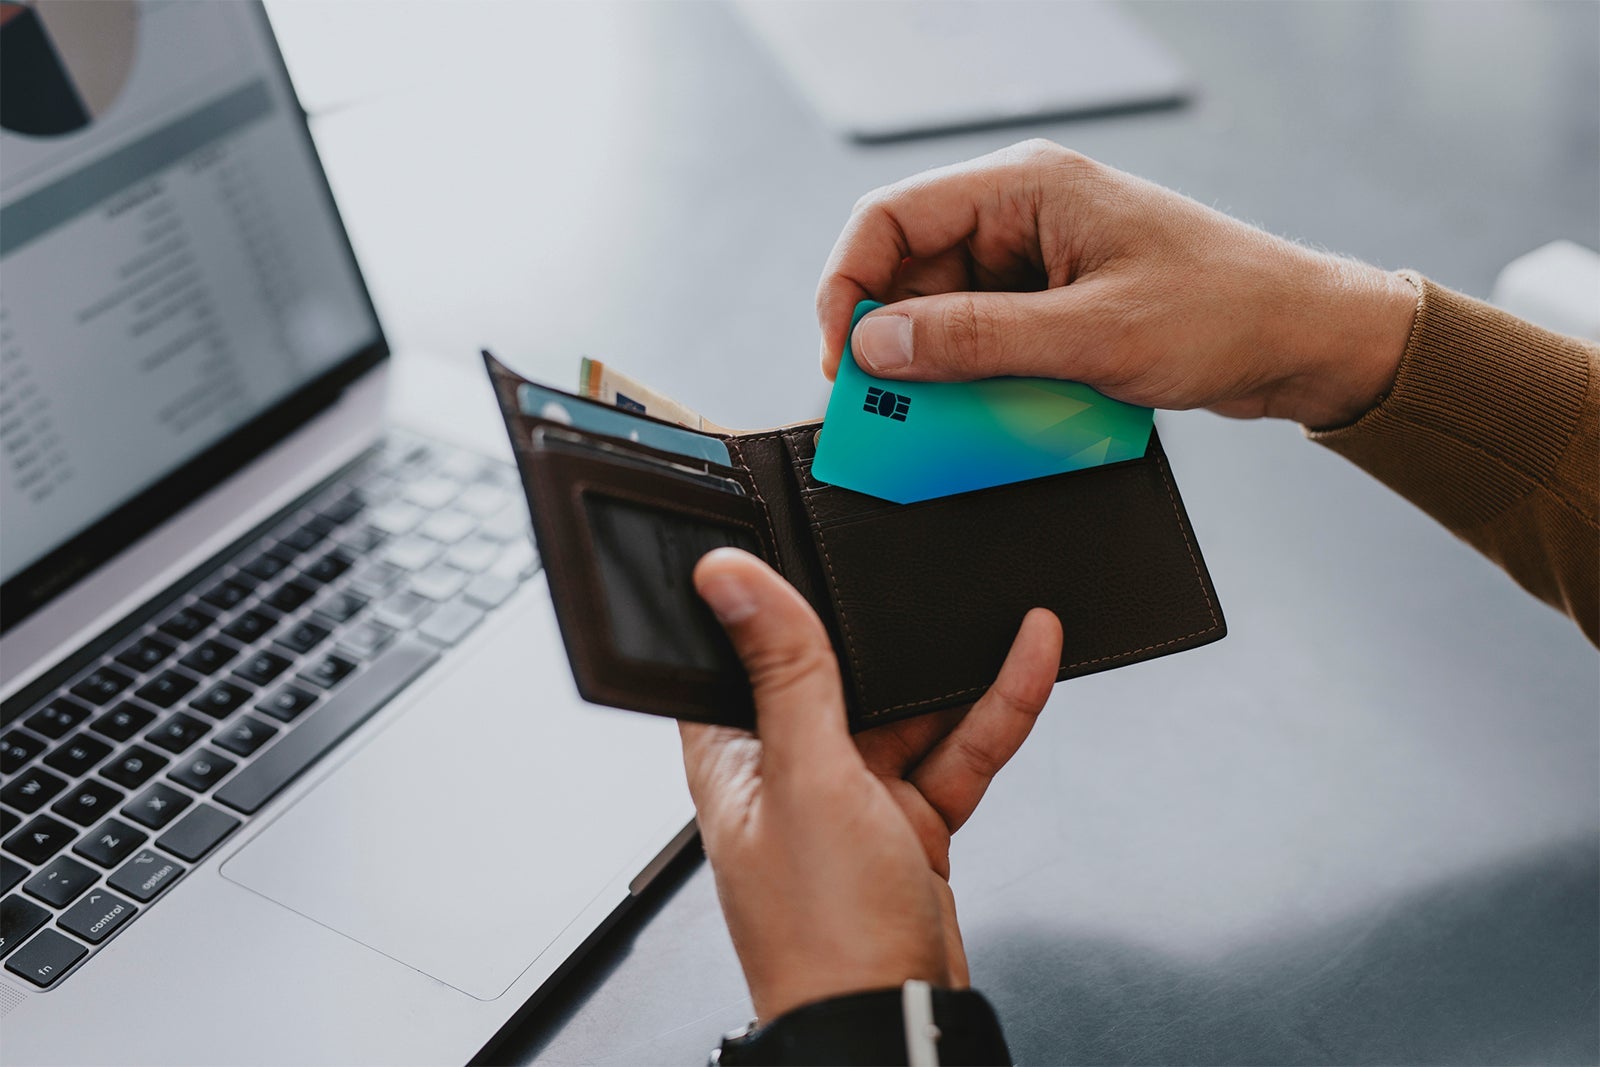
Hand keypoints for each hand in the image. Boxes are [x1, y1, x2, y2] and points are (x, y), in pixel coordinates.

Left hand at [681, 547, 1061, 1022]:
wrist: (892, 1025)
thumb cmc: (822, 933)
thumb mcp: (808, 777)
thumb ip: (786, 672)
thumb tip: (728, 578)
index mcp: (735, 753)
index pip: (744, 651)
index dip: (771, 597)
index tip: (800, 537)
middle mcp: (792, 769)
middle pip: (842, 673)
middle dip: (886, 628)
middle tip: (919, 562)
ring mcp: (857, 795)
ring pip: (913, 708)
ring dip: (955, 665)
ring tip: (996, 600)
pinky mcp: (913, 820)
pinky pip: (959, 749)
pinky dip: (996, 706)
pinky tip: (1028, 657)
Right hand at [816, 139, 1418, 428]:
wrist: (1309, 340)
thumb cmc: (1225, 312)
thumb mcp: (1092, 334)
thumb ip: (978, 340)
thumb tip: (881, 346)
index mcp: (1025, 188)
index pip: (890, 218)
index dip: (850, 287)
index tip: (846, 362)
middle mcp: (1023, 215)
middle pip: (911, 273)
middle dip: (894, 343)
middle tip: (886, 411)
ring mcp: (1040, 262)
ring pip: (946, 315)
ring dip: (940, 372)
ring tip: (946, 424)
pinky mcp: (1058, 305)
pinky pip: (989, 342)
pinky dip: (980, 383)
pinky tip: (993, 418)